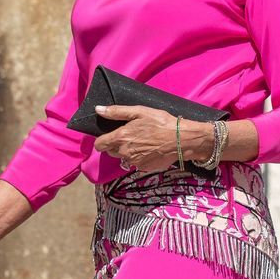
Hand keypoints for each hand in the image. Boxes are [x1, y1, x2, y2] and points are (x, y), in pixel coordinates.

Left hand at [92, 105, 209, 171]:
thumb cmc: (161, 122)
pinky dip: (140, 157)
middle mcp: (124, 153)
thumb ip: (117, 112)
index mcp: (121, 138)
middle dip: (117, 145)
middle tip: (130, 136)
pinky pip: (136, 163)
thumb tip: (98, 110)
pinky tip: (150, 150)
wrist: (181, 140)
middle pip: (111, 151)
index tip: (110, 135)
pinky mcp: (144, 168)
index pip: (99, 145)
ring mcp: (134, 162)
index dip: (102, 140)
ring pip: (124, 158)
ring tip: (142, 142)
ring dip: (128, 152)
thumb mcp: (139, 111)